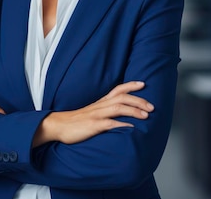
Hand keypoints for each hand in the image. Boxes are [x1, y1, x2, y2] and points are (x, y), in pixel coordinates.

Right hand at [33, 81, 152, 146]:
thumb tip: (119, 114)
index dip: (130, 85)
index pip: (117, 89)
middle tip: (152, 106)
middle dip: (138, 100)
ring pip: (118, 108)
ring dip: (133, 110)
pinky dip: (121, 124)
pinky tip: (131, 128)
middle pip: (121, 98)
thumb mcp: (91, 113)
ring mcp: (96, 115)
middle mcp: (99, 106)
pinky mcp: (93, 126)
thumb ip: (104, 111)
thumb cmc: (75, 121)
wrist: (58, 126)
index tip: (143, 84)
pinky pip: (109, 123)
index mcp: (100, 102)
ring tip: (146, 115)